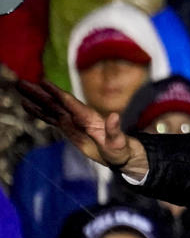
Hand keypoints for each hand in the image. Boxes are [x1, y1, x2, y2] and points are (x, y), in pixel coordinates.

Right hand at [17, 78, 148, 178]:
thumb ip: (115, 129)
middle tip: (22, 82)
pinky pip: (50, 118)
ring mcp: (72, 121)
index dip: (57, 92)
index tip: (43, 82)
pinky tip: (28, 105)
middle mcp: (78, 116)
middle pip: (55, 102)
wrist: (119, 155)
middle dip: (39, 93)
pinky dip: (39, 111)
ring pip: (50, 108)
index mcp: (89, 117)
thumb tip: (115, 116)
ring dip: (35, 99)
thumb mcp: (118, 141)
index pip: (69, 102)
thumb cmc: (120, 149)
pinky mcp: (68, 128)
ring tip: (21, 89)